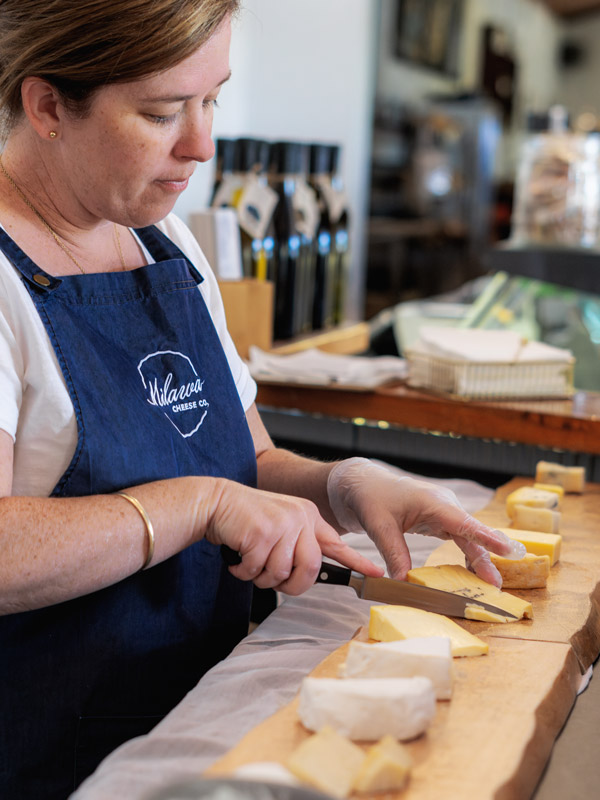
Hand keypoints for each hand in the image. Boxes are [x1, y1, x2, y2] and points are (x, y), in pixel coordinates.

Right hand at [205, 481, 382, 594]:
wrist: (215, 502)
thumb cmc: (246, 521)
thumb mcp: (280, 526)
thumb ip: (297, 546)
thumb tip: (308, 576)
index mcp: (308, 516)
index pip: (337, 544)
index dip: (357, 562)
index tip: (377, 574)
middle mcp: (300, 517)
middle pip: (310, 568)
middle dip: (291, 585)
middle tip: (272, 581)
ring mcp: (282, 523)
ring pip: (281, 573)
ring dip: (261, 578)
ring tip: (250, 561)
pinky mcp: (262, 532)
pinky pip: (258, 570)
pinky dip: (244, 571)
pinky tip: (239, 556)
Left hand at [327, 458, 524, 586]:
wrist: (363, 484)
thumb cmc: (371, 497)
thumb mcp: (378, 525)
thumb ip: (393, 552)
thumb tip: (403, 582)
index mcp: (434, 502)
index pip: (465, 523)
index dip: (488, 538)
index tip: (510, 550)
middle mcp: (444, 506)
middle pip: (471, 535)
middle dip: (487, 559)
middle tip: (496, 586)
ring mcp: (443, 513)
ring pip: (468, 539)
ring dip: (479, 560)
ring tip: (489, 585)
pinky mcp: (439, 521)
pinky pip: (459, 539)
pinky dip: (466, 556)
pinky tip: (472, 573)